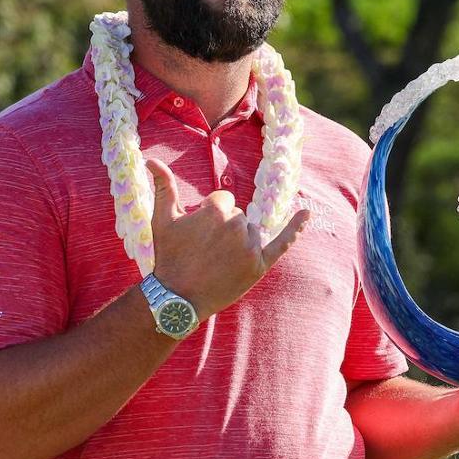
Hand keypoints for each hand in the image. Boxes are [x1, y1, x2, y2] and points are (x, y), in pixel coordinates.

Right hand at [146, 158, 309, 318]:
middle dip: (224, 229)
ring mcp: (250, 246)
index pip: (223, 201)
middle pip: (237, 216)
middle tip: (205, 251)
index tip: (197, 236)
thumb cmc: (168, 257)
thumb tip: (151, 159)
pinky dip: (295, 228)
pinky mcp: (259, 265)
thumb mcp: (161, 220)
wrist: (177, 299)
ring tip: (218, 260)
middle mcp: (236, 225)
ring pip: (250, 231)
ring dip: (239, 240)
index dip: (208, 216)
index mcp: (216, 210)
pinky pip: (282, 243)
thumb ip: (163, 186)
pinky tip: (307, 213)